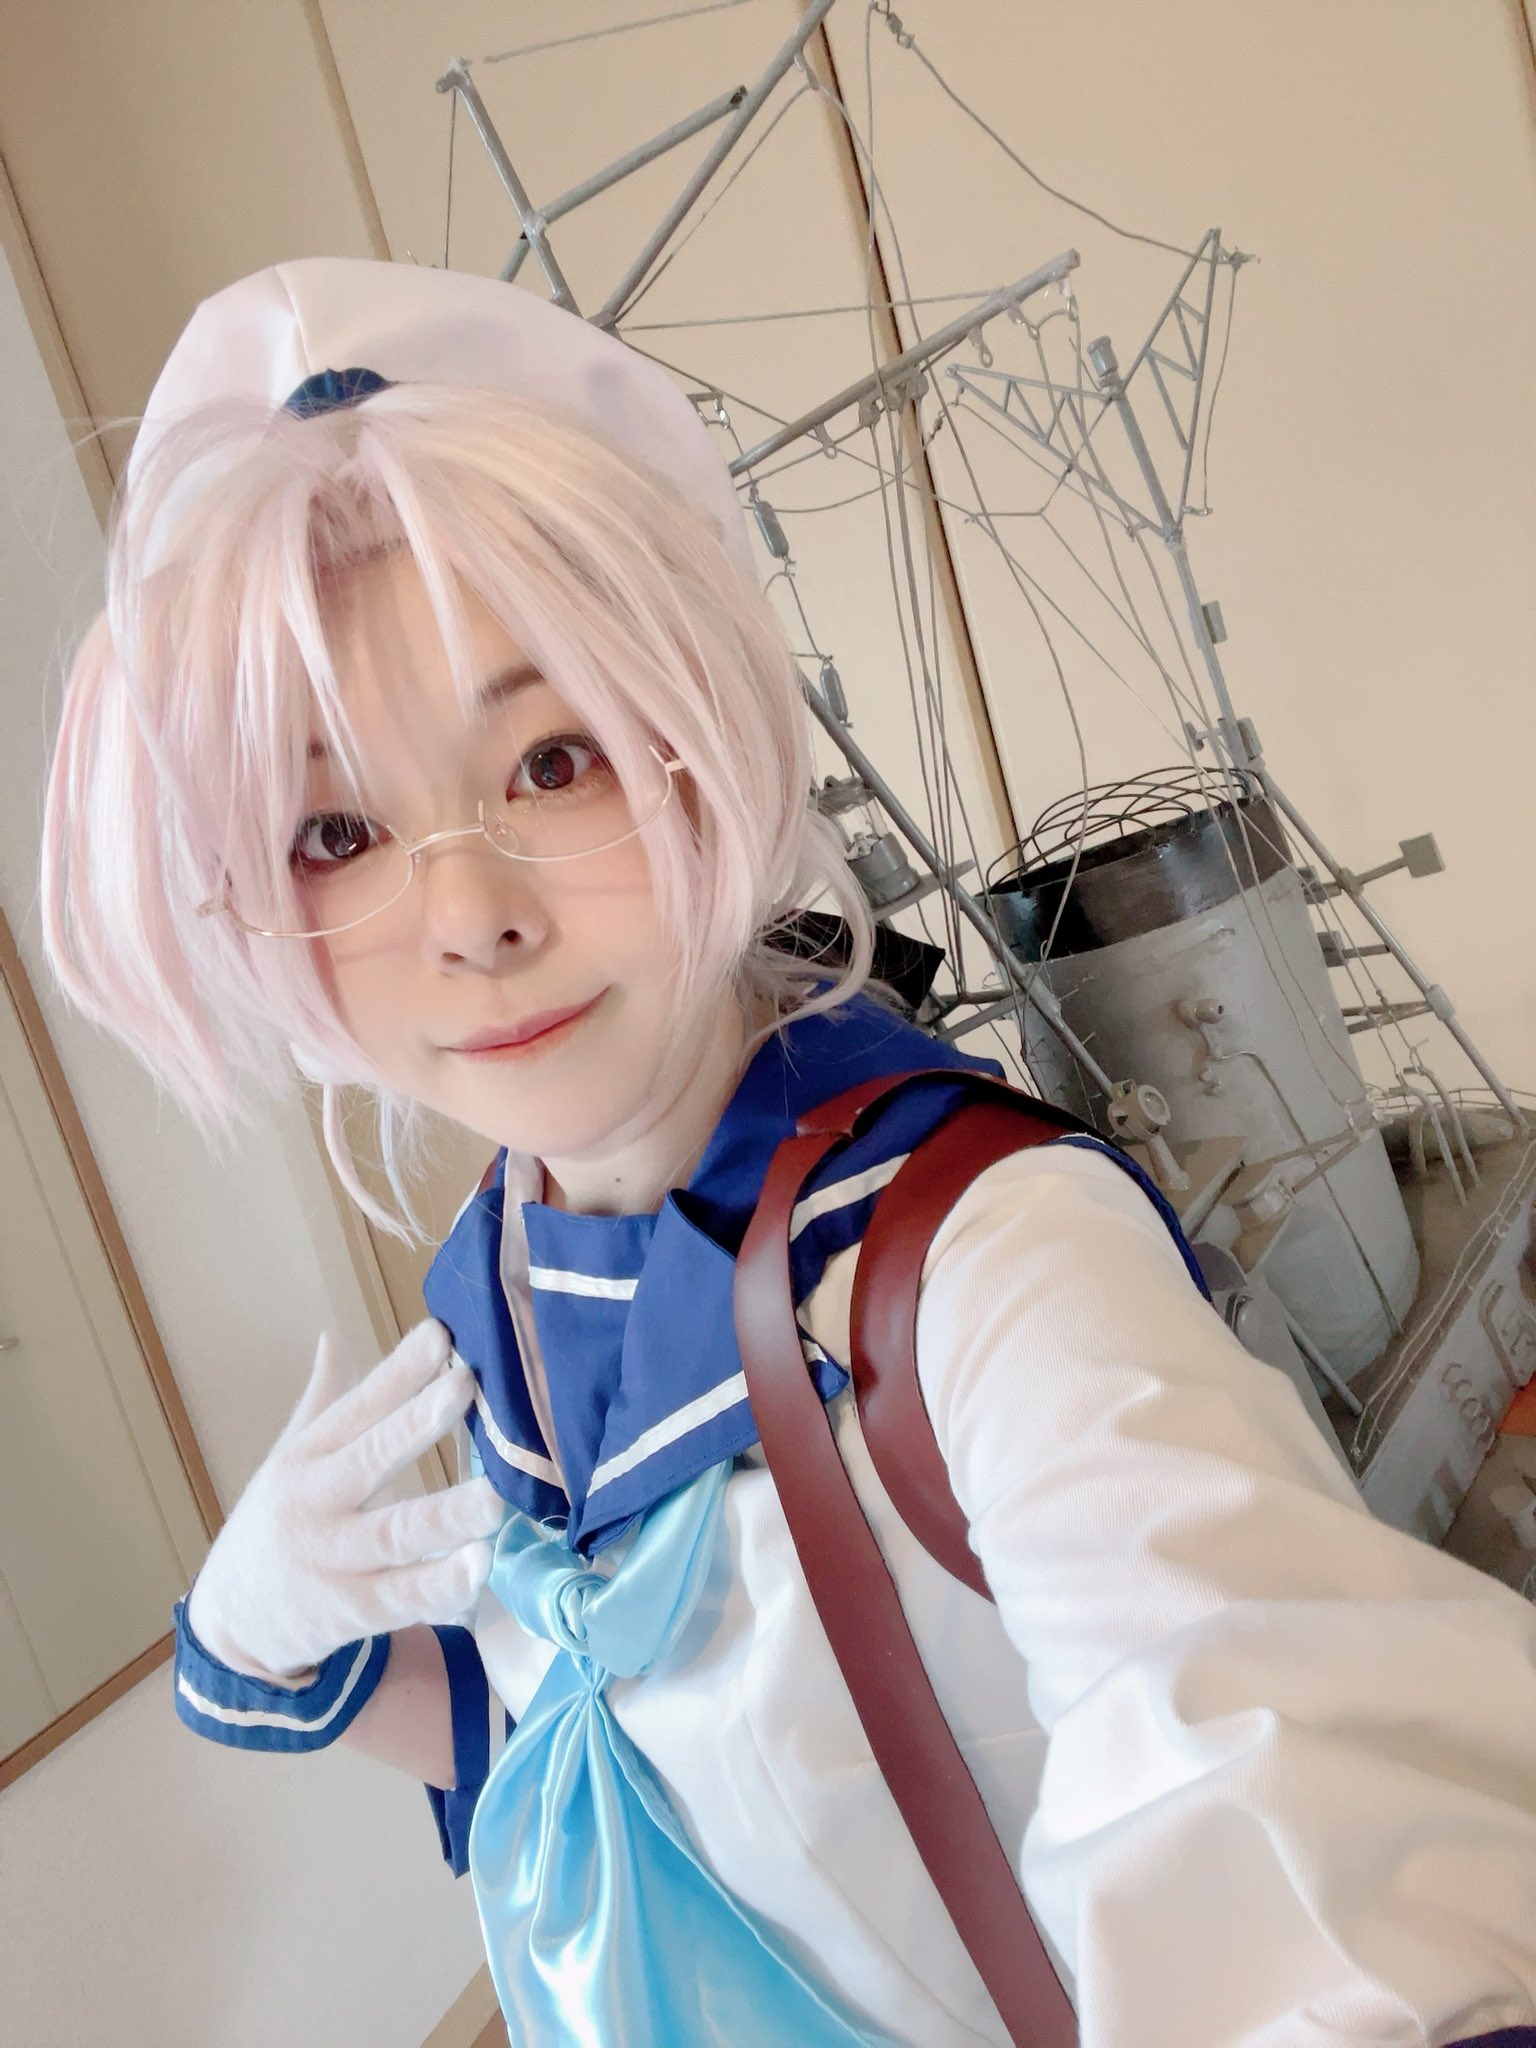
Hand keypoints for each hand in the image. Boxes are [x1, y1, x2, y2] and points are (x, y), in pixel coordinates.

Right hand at [187, 1318, 504, 1682]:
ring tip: (493, 1498)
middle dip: (417, 1422)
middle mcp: (316, 1502)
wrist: (230, 1625)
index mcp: (306, 1458)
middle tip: (465, 1386)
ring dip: (445, 1516)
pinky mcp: (350, 1612)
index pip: (357, 1406)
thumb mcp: (288, 1460)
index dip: (398, 1371)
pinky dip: (441, 1586)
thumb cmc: (277, 1525)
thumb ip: (321, 1401)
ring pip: (394, 1535)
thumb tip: (332, 1336)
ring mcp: (333, 1560)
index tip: (441, 1334)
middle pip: (371, 1458)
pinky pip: (402, 1599)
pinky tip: (478, 1567)